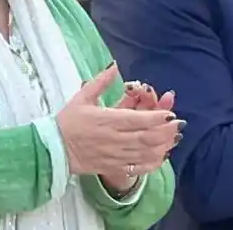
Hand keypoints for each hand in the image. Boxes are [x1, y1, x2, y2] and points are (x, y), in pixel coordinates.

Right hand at [56, 63, 181, 186]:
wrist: (55, 149)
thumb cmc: (68, 122)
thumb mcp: (82, 97)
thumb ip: (100, 82)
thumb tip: (114, 65)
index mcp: (107, 120)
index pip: (138, 119)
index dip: (156, 117)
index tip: (169, 113)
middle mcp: (114, 139)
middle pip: (147, 136)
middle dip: (165, 131)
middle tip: (178, 124)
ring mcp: (115, 155)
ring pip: (145, 152)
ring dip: (163, 146)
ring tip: (174, 138)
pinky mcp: (114, 166)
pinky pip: (138, 167)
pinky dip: (152, 163)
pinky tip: (161, 157)